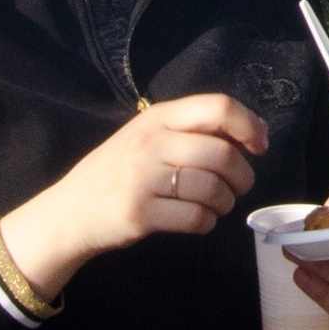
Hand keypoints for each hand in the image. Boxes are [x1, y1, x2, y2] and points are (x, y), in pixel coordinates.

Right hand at [0, 96, 268, 300]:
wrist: (69, 211)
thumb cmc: (118, 171)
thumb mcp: (147, 137)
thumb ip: (192, 130)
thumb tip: (254, 132)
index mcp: (157, 117)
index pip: (218, 107)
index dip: (249, 125)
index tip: (259, 146)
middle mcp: (150, 143)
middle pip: (223, 154)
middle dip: (242, 176)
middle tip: (238, 187)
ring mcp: (142, 179)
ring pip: (213, 188)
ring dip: (226, 202)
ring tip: (215, 205)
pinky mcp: (140, 214)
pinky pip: (196, 218)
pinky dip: (207, 222)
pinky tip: (198, 219)